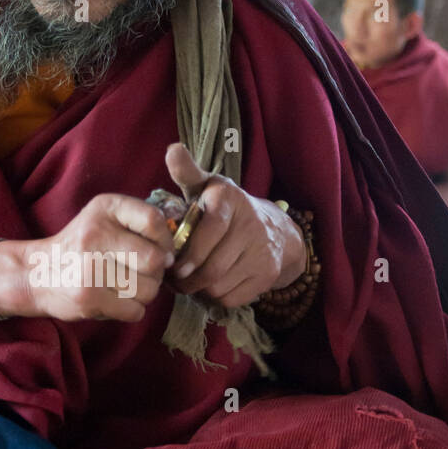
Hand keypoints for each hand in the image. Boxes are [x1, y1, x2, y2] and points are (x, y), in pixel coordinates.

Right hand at [21, 194, 175, 322]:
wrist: (36, 274)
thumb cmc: (83, 248)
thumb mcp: (105, 219)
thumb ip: (140, 225)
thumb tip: (175, 253)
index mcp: (104, 207)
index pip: (154, 220)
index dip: (165, 241)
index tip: (157, 250)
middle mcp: (94, 232)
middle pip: (155, 259)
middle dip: (156, 273)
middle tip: (141, 274)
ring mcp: (89, 266)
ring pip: (148, 289)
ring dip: (144, 294)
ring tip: (125, 288)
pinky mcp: (87, 297)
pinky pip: (135, 310)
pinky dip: (131, 310)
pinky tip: (115, 301)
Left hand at [164, 143, 305, 306]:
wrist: (275, 230)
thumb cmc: (225, 208)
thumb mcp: (208, 186)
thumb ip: (188, 172)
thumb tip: (172, 150)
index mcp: (230, 199)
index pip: (211, 228)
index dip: (190, 251)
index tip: (173, 263)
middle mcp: (251, 224)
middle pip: (212, 267)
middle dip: (186, 279)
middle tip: (172, 279)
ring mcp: (262, 252)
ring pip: (219, 285)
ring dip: (198, 289)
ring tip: (187, 282)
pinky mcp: (268, 275)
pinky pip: (232, 298)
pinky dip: (215, 298)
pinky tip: (208, 287)